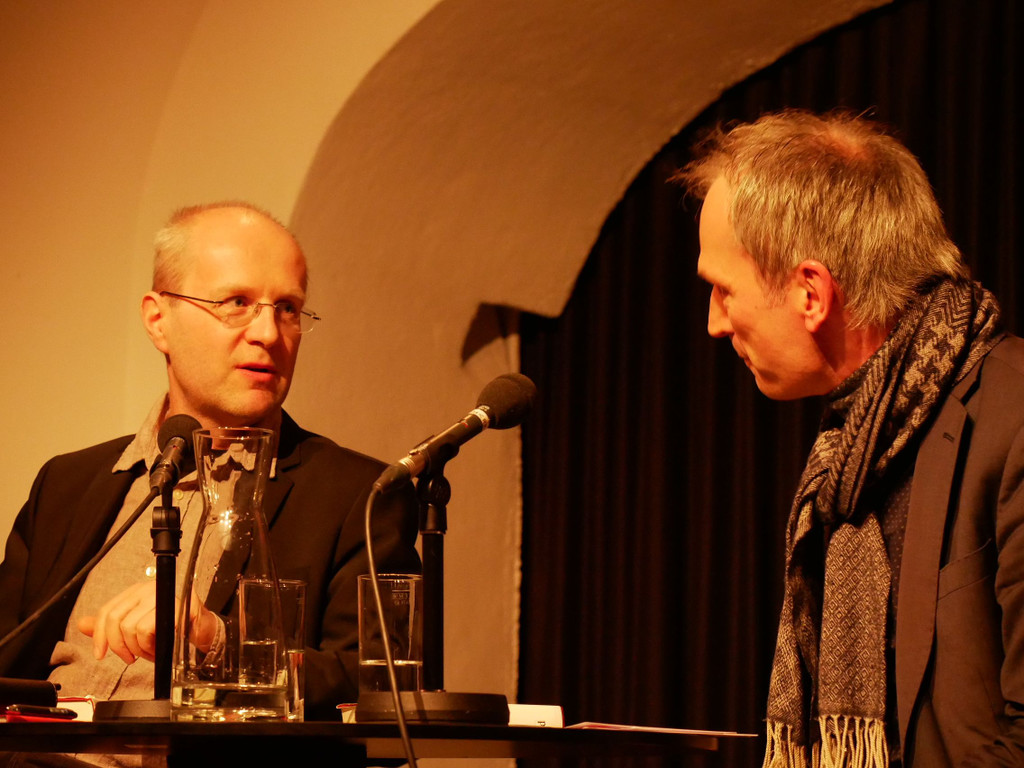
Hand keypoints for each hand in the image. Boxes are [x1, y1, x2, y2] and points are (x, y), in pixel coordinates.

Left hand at [78, 581, 220, 663]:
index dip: (100, 635)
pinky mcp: (177, 605)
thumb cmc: (172, 629)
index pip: (107, 611)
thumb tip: (82, 624)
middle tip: (131, 657)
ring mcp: (163, 594)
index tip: (101, 653)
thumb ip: (111, 626)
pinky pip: (149, 629)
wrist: (203, 630)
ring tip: (150, 651)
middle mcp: (148, 588)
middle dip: (120, 646)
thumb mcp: (137, 629)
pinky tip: (159, 648)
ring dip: (140, 649)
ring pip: (132, 627)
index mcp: (136, 592)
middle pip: (116, 619)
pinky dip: (151, 646)